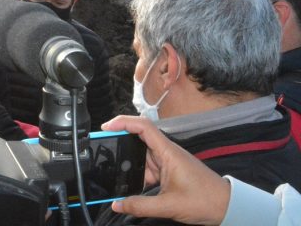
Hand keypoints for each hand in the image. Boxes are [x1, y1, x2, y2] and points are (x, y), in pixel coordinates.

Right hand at [102, 115, 230, 224]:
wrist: (227, 207)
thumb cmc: (205, 201)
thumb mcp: (169, 206)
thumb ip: (140, 206)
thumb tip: (117, 204)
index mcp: (168, 152)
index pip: (143, 126)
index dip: (123, 122)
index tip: (106, 127)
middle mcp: (166, 152)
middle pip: (138, 137)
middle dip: (120, 140)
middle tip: (102, 146)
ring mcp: (168, 161)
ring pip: (141, 154)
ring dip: (129, 161)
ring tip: (113, 169)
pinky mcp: (169, 170)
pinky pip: (148, 167)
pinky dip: (137, 173)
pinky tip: (130, 183)